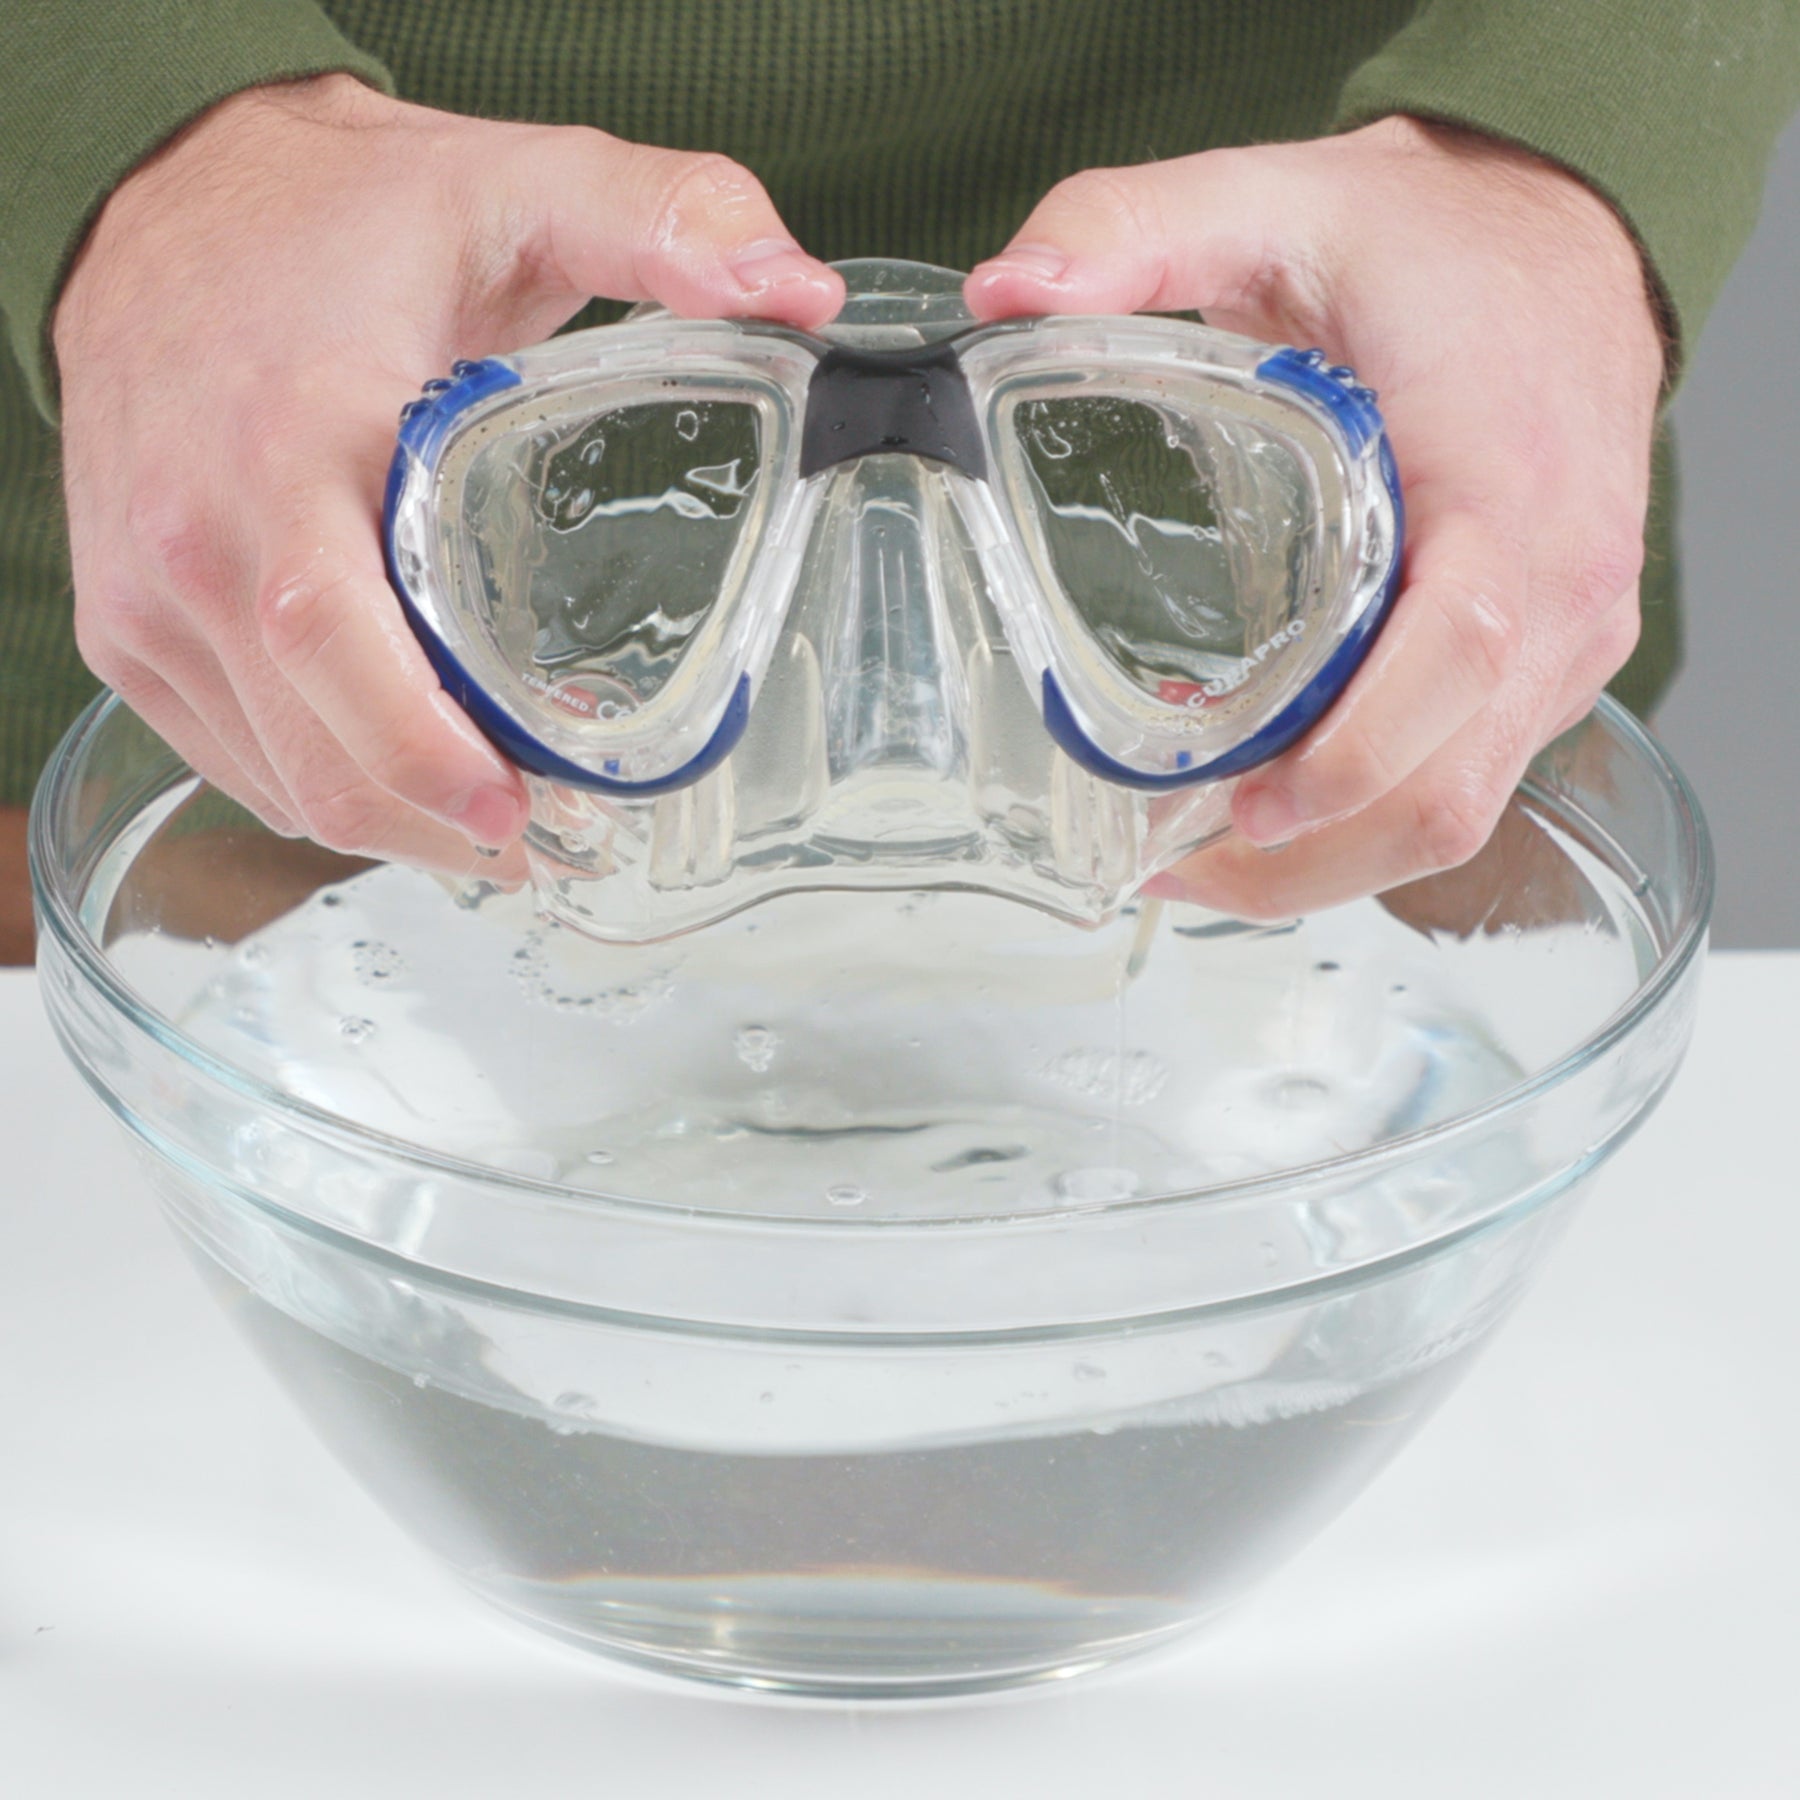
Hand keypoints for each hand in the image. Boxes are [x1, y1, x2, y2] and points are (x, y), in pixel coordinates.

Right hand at [54, 74, 842, 877]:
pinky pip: (230, 757)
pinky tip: (409, 774)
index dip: (424, 753)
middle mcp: (193, 536)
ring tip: (500, 814)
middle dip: (443, 826)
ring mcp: (146, 594)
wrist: (159, 196)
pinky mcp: (126, 626)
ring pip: (276, 778)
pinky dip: (325, 787)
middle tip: (553, 837)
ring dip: (396, 821)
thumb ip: (666, 221)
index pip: (330, 640)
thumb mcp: (522, 183)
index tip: (523, 811)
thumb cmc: (341, 212)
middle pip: (315, 751)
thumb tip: (800, 292)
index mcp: (287, 441)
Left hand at [967, 116, 1664, 918]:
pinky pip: (1473, 775)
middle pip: (1452, 784)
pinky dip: (1370, 812)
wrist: (1560, 240)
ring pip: (1465, 807)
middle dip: (1309, 859)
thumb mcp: (1274, 199)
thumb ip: (1137, 228)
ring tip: (1202, 848)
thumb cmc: (1431, 239)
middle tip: (1171, 862)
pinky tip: (1272, 792)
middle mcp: (1560, 581)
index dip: (1357, 754)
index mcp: (1504, 478)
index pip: (1458, 650)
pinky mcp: (1555, 659)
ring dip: (1333, 857)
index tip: (1248, 813)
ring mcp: (1570, 635)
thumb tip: (1006, 293)